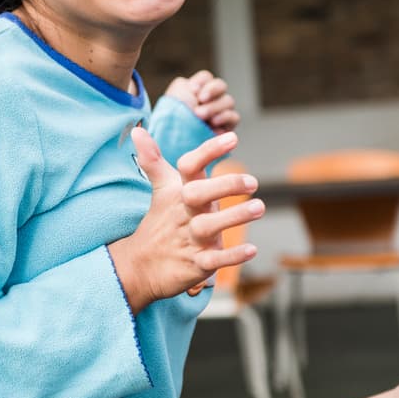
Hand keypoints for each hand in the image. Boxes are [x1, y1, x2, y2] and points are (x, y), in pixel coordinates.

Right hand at [107, 129, 261, 310]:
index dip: (208, 151)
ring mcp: (188, 239)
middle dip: (225, 185)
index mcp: (179, 193)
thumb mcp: (163, 191)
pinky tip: (251, 250)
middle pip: (198, 194)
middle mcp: (184, 213)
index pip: (189, 166)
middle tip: (252, 182)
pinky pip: (214, 260)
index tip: (233, 138)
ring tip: (260, 207)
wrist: (140, 267)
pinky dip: (232, 256)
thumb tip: (139, 130)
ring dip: (234, 216)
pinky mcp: (194, 264)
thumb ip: (156, 161)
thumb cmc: (162, 222)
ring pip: (209, 226)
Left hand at [165, 69, 239, 132]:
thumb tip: (191, 85)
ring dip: (215, 107)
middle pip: (221, 86)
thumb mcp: (173, 100)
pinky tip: (213, 123)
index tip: (192, 90)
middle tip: (200, 101)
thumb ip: (182, 87)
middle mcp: (212, 99)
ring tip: (201, 116)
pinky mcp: (228, 126)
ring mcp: (221, 112)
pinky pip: (233, 117)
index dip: (201, 82)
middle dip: (211, 91)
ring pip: (228, 101)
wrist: (174, 144)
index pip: (206, 78)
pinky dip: (225, 117)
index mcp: (197, 90)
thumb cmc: (172, 122)